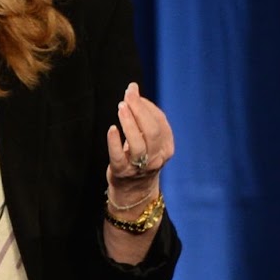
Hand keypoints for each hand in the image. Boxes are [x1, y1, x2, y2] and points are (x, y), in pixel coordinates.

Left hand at [105, 82, 173, 209]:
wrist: (133, 191)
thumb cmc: (139, 157)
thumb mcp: (148, 139)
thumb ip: (143, 116)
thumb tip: (133, 88)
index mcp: (167, 147)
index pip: (160, 122)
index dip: (146, 105)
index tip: (133, 92)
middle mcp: (157, 158)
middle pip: (151, 131)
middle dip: (139, 110)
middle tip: (128, 95)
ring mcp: (140, 167)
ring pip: (138, 143)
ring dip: (129, 123)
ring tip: (121, 107)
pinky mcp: (122, 172)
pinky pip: (119, 156)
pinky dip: (115, 142)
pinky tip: (112, 129)